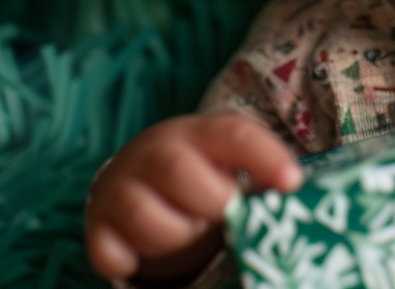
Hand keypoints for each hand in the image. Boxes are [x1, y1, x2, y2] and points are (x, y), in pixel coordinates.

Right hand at [84, 111, 302, 282]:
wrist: (137, 176)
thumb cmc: (202, 173)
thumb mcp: (230, 161)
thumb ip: (261, 174)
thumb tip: (296, 194)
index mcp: (201, 132)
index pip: (234, 133)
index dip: (265, 157)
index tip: (293, 183)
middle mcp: (156, 150)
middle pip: (180, 171)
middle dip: (214, 203)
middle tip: (226, 217)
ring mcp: (122, 186)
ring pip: (146, 214)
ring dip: (177, 236)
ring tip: (191, 232)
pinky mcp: (98, 225)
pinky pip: (109, 251)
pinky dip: (129, 261)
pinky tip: (143, 254)